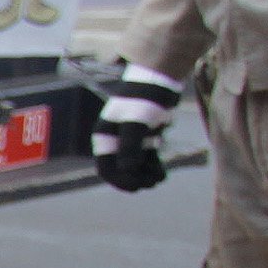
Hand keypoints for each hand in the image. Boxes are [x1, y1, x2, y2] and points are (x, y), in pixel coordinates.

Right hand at [94, 63, 181, 193]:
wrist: (159, 80)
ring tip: (159, 178)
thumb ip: (130, 147)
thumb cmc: (143, 99)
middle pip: (120, 169)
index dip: (119, 181)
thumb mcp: (135, 122)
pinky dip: (152, 167)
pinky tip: (162, 174)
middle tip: (152, 183)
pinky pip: (145, 158)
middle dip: (135, 179)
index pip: (106, 168)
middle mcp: (114, 139)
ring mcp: (129, 139)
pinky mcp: (144, 136)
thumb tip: (128, 170)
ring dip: (145, 175)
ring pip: (134, 165)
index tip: (137, 187)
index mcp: (104, 137)